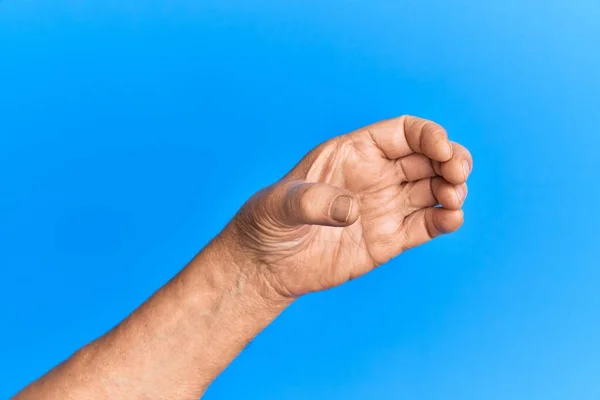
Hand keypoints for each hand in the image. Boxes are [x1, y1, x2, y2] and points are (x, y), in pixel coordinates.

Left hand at [226, 116, 472, 297]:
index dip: (428, 135)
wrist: (268, 264)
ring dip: (453, 190)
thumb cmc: (270, 222)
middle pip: (428, 158)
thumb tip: (351, 210)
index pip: (403, 132)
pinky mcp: (390, 239)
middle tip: (457, 174)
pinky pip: (427, 225)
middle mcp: (377, 176)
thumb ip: (313, 202)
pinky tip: (451, 220)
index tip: (440, 149)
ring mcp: (385, 207)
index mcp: (354, 153)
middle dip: (452, 160)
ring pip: (435, 189)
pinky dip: (445, 220)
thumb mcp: (281, 204)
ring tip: (453, 200)